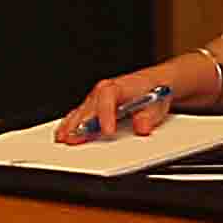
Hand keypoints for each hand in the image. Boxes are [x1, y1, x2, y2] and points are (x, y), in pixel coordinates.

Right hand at [63, 59, 206, 143]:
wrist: (156, 82)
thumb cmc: (155, 91)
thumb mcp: (159, 103)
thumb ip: (150, 115)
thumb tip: (142, 126)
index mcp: (120, 86)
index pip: (108, 97)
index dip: (106, 115)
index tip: (107, 131)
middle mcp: (105, 91)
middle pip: (89, 106)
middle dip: (81, 124)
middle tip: (74, 140)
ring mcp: (97, 98)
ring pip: (81, 110)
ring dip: (71, 125)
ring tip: (63, 139)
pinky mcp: (94, 106)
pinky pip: (79, 113)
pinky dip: (70, 123)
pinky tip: (64, 133)